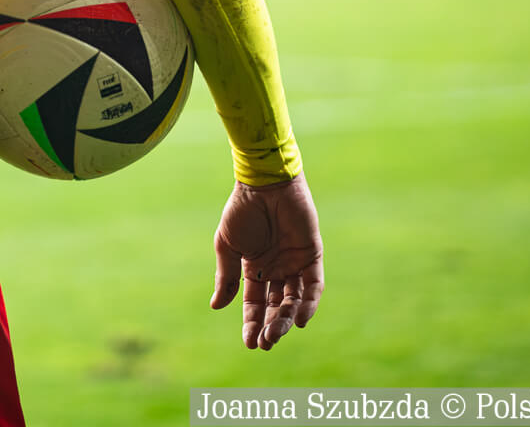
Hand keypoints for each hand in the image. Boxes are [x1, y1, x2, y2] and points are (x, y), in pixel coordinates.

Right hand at [209, 175, 323, 349]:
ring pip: (294, 300)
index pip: (255, 304)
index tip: (250, 343)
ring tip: (277, 334)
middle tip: (266, 344)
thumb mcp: (228, 247)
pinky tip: (301, 320)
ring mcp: (295, 263)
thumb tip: (216, 307)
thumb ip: (226, 278)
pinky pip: (313, 285)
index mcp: (254, 268)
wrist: (262, 184)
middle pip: (276, 307)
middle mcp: (276, 270)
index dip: (252, 323)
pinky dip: (309, 303)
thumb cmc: (241, 211)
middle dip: (271, 327)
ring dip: (287, 319)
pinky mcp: (311, 255)